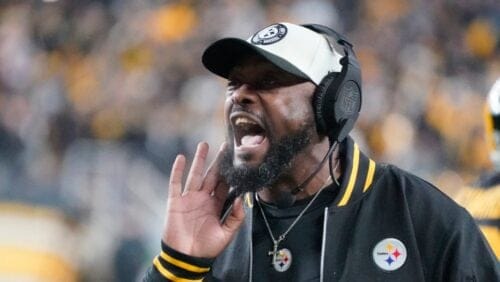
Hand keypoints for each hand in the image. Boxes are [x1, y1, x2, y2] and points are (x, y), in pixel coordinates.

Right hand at [161, 142, 244, 257]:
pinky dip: (177, 171)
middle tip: (225, 146)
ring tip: (204, 144)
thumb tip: (240, 199)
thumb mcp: (226, 234)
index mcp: (216, 205)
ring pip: (195, 175)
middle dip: (218, 161)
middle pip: (212, 176)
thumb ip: (235, 217)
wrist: (187, 258)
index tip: (237, 159)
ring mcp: (189, 199)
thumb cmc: (207, 248)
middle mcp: (203, 199)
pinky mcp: (175, 202)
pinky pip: (176, 183)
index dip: (230, 173)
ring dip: (199, 160)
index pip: (225, 185)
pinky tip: (181, 158)